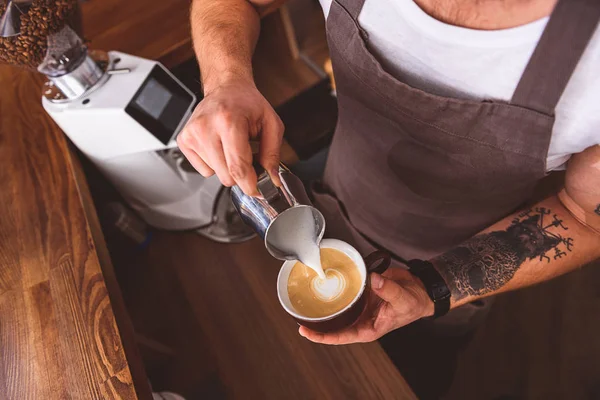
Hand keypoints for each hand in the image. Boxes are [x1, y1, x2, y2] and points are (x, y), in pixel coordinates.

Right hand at [177, 78, 283, 195]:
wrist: (225, 87)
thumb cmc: (247, 103)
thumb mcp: (271, 124)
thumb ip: (273, 154)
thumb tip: (272, 180)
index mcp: (229, 121)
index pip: (238, 167)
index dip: (250, 185)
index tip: (258, 191)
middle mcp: (206, 128)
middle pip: (226, 176)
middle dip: (240, 174)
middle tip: (247, 157)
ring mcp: (192, 134)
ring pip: (215, 175)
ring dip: (227, 166)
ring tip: (231, 146)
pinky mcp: (183, 140)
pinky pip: (203, 170)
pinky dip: (214, 163)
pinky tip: (218, 146)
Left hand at [299, 268, 433, 344]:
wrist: (420, 289)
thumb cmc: (413, 302)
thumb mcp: (403, 300)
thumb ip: (388, 290)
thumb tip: (374, 280)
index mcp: (368, 329)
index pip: (341, 336)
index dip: (322, 336)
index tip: (305, 332)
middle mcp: (360, 319)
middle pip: (334, 324)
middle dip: (316, 322)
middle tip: (297, 315)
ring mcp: (359, 305)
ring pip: (337, 308)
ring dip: (323, 305)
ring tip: (303, 299)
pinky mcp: (361, 291)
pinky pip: (345, 291)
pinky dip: (336, 287)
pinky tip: (323, 281)